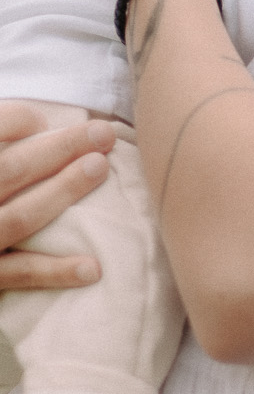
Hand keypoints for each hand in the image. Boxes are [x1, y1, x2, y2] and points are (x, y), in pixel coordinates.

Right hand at [0, 103, 112, 290]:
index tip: (43, 118)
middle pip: (11, 170)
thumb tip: (37, 124)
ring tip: (99, 167)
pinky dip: (54, 271)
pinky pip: (18, 274)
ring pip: (19, 217)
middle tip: (101, 132)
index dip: (13, 120)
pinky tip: (91, 267)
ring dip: (62, 192)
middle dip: (59, 148)